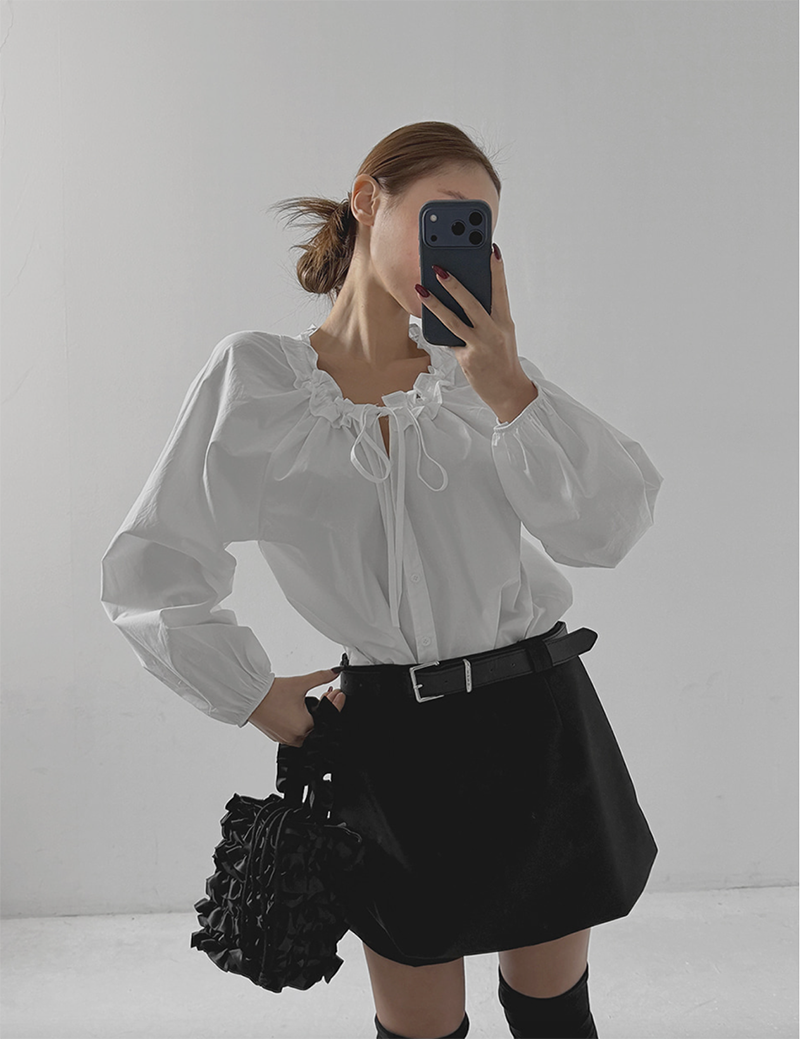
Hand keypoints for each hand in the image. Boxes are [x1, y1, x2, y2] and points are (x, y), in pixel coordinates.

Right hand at [246, 668, 345, 746]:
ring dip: (314, 714)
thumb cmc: (271, 693)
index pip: (328, 718)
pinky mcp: (277, 736)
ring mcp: (286, 738)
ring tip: (318, 699)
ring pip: (307, 729)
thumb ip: (321, 677)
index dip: (336, 705)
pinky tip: (302, 708)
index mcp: (304, 727)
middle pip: (319, 724)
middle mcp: (296, 737)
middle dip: (327, 708)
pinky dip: (301, 720)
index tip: (338, 694)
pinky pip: (295, 731)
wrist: (249, 696)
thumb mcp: (300, 683)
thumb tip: (335, 671)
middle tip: (329, 693)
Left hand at [414, 245, 537, 419]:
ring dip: (436, 303)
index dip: (496, 269)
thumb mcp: (501, 335)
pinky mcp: (467, 359)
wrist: (508, 391)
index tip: (491, 249)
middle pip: (472, 302)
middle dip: (455, 284)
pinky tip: (424, 317)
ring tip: (421, 289)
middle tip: (439, 268)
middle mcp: (494, 331)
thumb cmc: (503, 360)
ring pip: (454, 320)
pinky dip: (437, 329)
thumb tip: (463, 299)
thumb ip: (487, 317)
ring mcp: (480, 345)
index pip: (501, 290)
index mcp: (505, 322)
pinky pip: (448, 340)